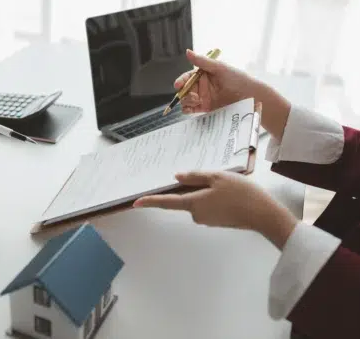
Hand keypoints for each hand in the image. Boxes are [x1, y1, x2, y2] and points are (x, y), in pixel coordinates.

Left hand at [133, 171, 297, 248]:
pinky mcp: (216, 221)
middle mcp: (196, 215)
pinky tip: (228, 193)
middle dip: (193, 187)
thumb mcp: (217, 177)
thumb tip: (176, 178)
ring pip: (198, 201)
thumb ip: (195, 177)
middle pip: (185, 198)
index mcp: (194, 203)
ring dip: (206, 192)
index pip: (167, 202)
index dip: (151, 201)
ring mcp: (207, 220)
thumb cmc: (240, 193)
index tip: (135, 203)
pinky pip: (208, 206)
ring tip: (226, 185)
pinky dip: (213, 198)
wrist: (263, 215)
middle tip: (213, 178)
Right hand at [176, 50, 264, 113]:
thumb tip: (187, 52)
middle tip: (193, 96)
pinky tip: (192, 109)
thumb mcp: (220, 68)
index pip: (187, 77)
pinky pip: (191, 109)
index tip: (178, 85)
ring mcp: (202, 98)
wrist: (251, 97)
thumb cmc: (238, 79)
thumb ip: (202, 61)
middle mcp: (201, 86)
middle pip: (184, 90)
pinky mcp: (205, 109)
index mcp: (203, 74)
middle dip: (184, 93)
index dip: (181, 81)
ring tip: (197, 101)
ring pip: (186, 100)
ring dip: (186, 101)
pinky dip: (187, 110)